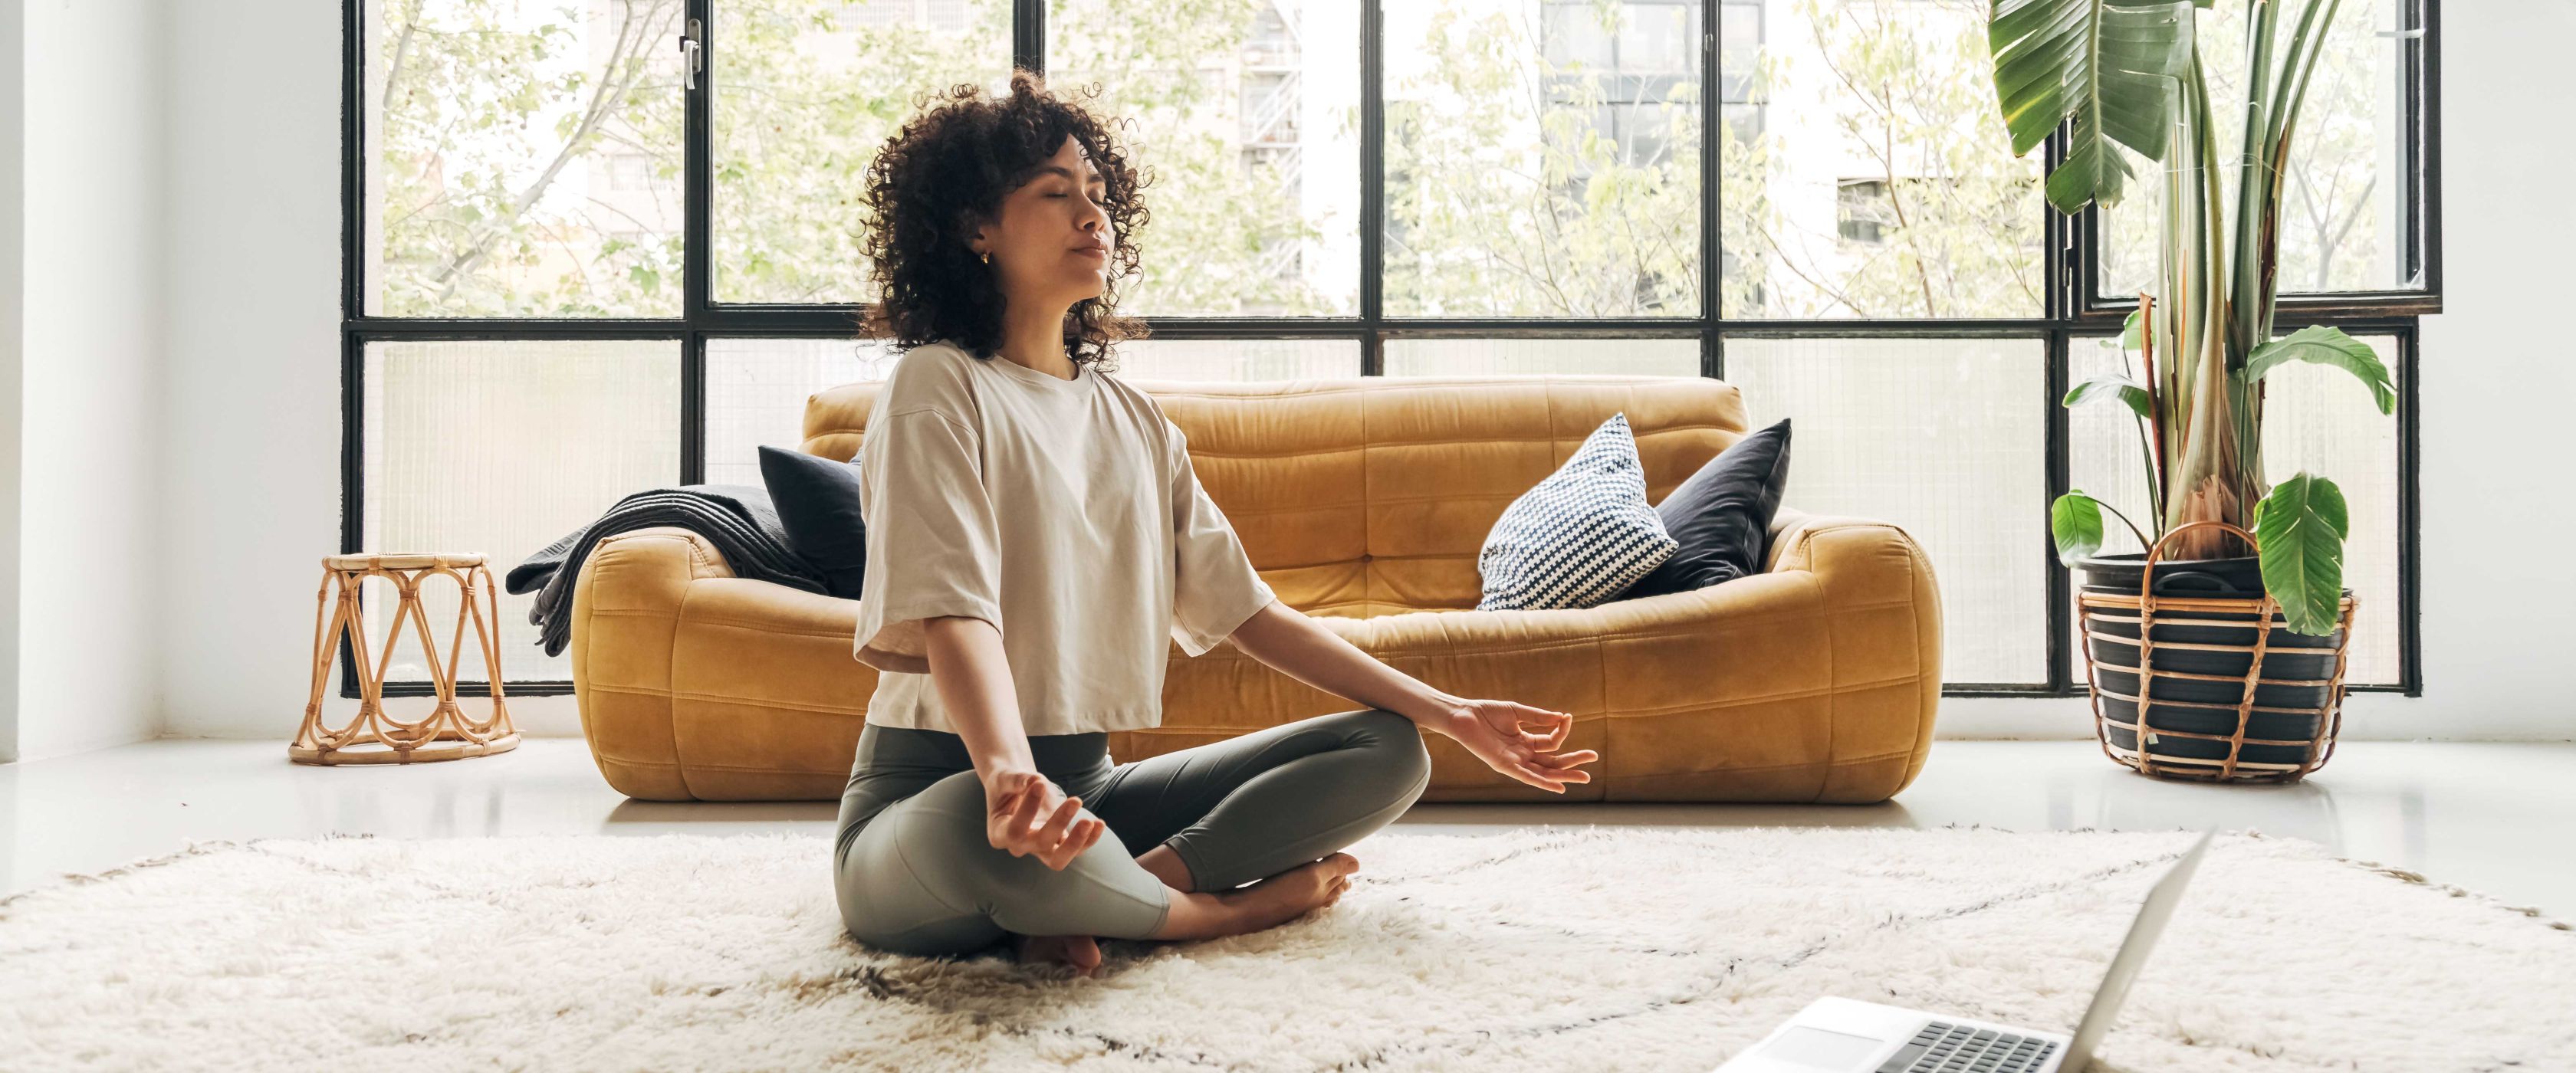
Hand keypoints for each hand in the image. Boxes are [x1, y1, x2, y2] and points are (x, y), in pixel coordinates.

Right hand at [984, 769, 1107, 869]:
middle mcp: (1019, 846)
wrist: (1016, 789)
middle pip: (1040, 844)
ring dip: (1076, 842)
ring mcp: (1039, 849)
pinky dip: (1089, 840)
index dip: (1028, 809)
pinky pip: (1075, 850)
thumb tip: (1035, 781)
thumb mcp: (1006, 779)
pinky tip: (1099, 824)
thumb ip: (1017, 780)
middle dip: (1059, 823)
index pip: (1014, 830)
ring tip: (1090, 822)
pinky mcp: (1057, 845)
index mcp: (999, 833)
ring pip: (1058, 859)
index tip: (1040, 782)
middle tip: (1076, 800)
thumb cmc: (1007, 784)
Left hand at [1430, 699, 1596, 793]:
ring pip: (1544, 771)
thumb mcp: (1517, 711)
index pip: (1552, 741)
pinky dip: (1542, 782)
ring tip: (1584, 777)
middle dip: (1573, 762)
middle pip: (1553, 761)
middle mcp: (1522, 754)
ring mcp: (1515, 762)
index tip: (1568, 718)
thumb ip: (1538, 717)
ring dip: (1564, 775)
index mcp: (1526, 741)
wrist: (1463, 715)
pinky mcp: (1504, 766)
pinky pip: (1526, 776)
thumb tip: (1561, 717)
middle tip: (1593, 759)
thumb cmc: (1486, 712)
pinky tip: (1558, 786)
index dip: (1562, 730)